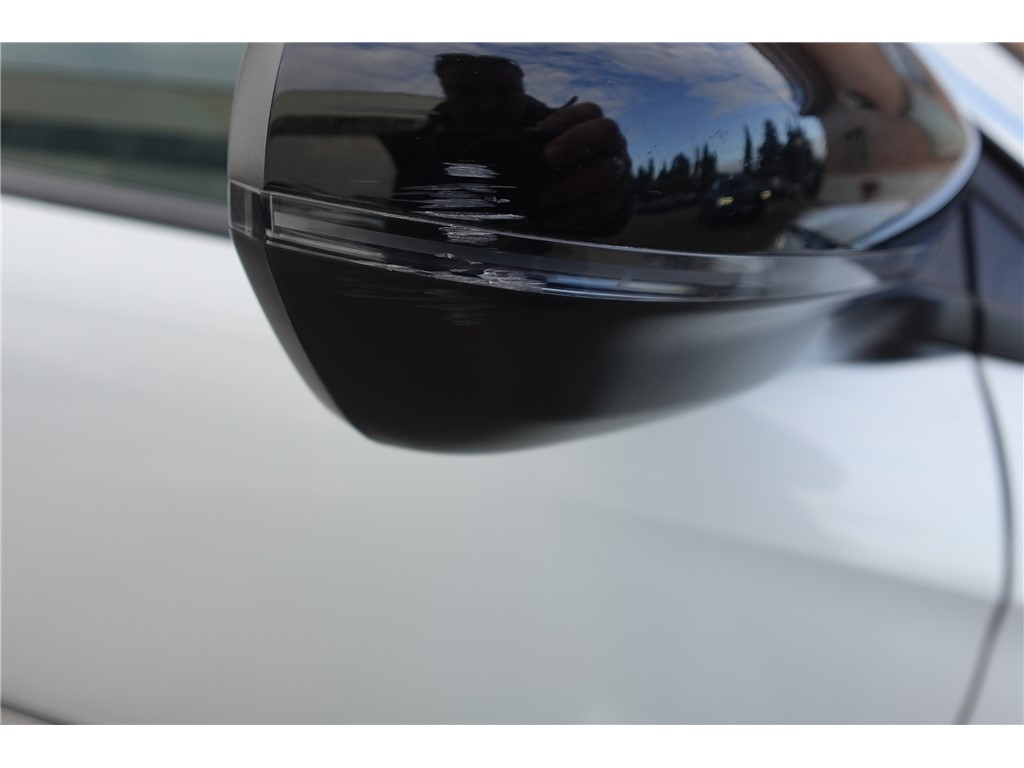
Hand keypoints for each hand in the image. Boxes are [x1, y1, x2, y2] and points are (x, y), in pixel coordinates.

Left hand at [536, 102, 630, 233]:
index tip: (538, 130)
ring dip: (568, 186)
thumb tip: (508, 125)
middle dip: (575, 142)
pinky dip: (569, 213)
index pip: (589, 110)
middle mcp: (613, 142)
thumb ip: (531, 133)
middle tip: (546, 158)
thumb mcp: (545, 142)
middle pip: (605, 131)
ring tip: (542, 199)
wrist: (581, 196)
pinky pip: (597, 205)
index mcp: (595, 123)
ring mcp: (618, 170)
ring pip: (603, 173)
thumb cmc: (557, 162)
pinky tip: (548, 218)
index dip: (565, 118)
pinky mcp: (614, 199)